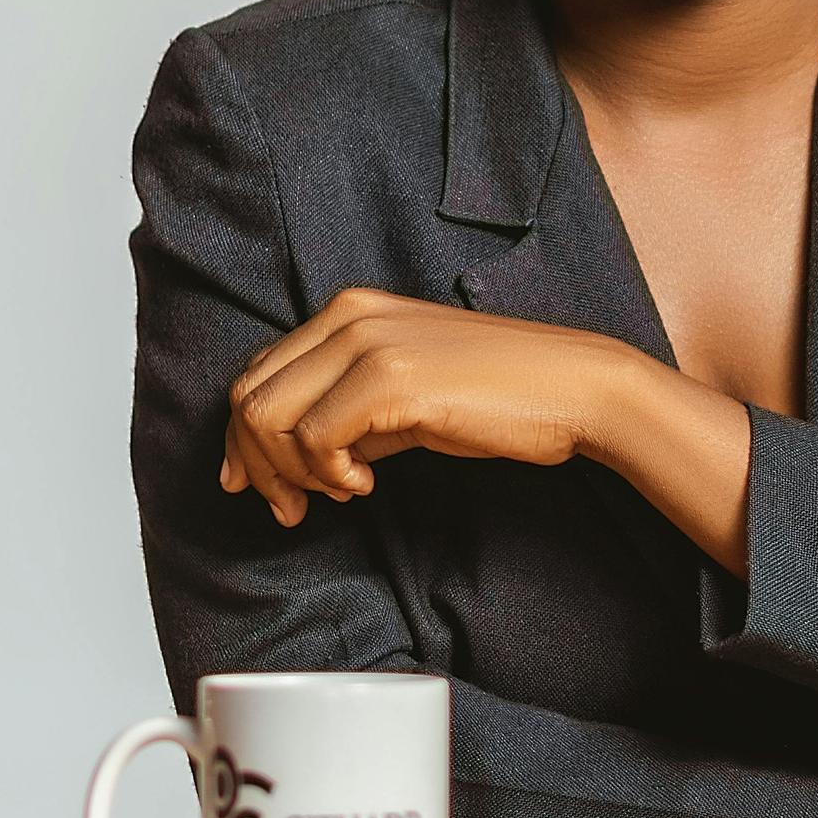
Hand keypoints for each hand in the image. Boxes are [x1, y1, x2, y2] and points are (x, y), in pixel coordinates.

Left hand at [223, 286, 638, 525]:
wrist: (572, 387)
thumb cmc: (500, 394)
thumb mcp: (407, 394)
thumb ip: (347, 412)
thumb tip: (288, 460)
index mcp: (351, 309)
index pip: (259, 372)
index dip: (245, 440)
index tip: (265, 488)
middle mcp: (349, 315)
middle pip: (248, 395)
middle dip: (255, 465)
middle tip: (292, 508)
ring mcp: (367, 342)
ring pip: (266, 416)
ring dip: (287, 474)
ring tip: (337, 493)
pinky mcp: (389, 378)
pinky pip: (313, 439)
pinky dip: (328, 475)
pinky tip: (366, 485)